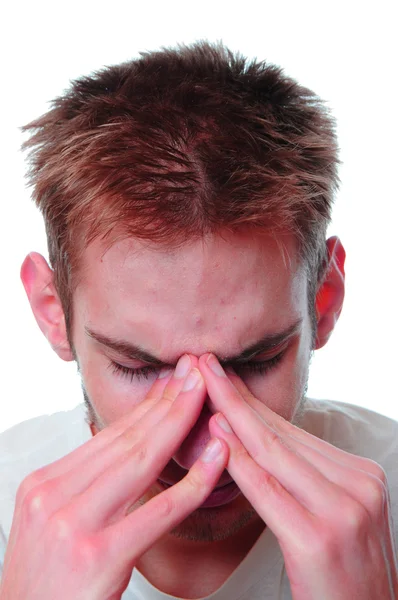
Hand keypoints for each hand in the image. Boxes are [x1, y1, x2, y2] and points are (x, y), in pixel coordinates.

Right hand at [0, 355, 228, 599]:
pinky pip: (158, 511)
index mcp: (44, 484)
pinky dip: (193, 482)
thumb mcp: (54, 524)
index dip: (147, 406)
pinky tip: (218, 457)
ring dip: (180, 422)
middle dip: (168, 401)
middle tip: (196, 370)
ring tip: (207, 394)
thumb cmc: (48, 586)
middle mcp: (53, 496)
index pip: (107, 436)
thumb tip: (126, 449)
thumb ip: (87, 486)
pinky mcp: (98, 556)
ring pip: (140, 461)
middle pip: (126, 439)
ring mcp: (72, 524)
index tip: (173, 381)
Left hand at [199, 353, 397, 599]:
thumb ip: (302, 476)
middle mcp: (358, 483)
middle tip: (204, 362)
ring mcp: (344, 510)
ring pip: (273, 452)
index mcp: (360, 474)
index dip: (251, 400)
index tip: (222, 374)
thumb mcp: (332, 514)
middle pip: (281, 433)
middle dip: (236, 396)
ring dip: (232, 415)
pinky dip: (239, 460)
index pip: (292, 431)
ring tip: (202, 384)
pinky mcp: (319, 539)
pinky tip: (215, 436)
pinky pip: (269, 490)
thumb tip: (253, 436)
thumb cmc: (340, 574)